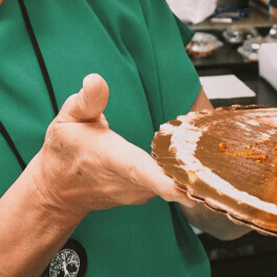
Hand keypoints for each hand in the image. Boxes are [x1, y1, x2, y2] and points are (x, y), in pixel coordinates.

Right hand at [30, 74, 195, 223]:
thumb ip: (87, 100)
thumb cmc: (63, 154)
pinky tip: (186, 160)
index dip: (166, 179)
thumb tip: (97, 80)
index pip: (141, 169)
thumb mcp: (67, 119)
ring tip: (206, 154)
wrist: (56, 191)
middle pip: (169, 178)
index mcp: (111, 159)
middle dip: (195, 171)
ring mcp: (137, 193)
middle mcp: (127, 181)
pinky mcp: (144, 196)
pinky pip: (169, 184)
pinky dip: (180, 173)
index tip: (192, 187)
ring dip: (189, 170)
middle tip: (220, 160)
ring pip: (172, 181)